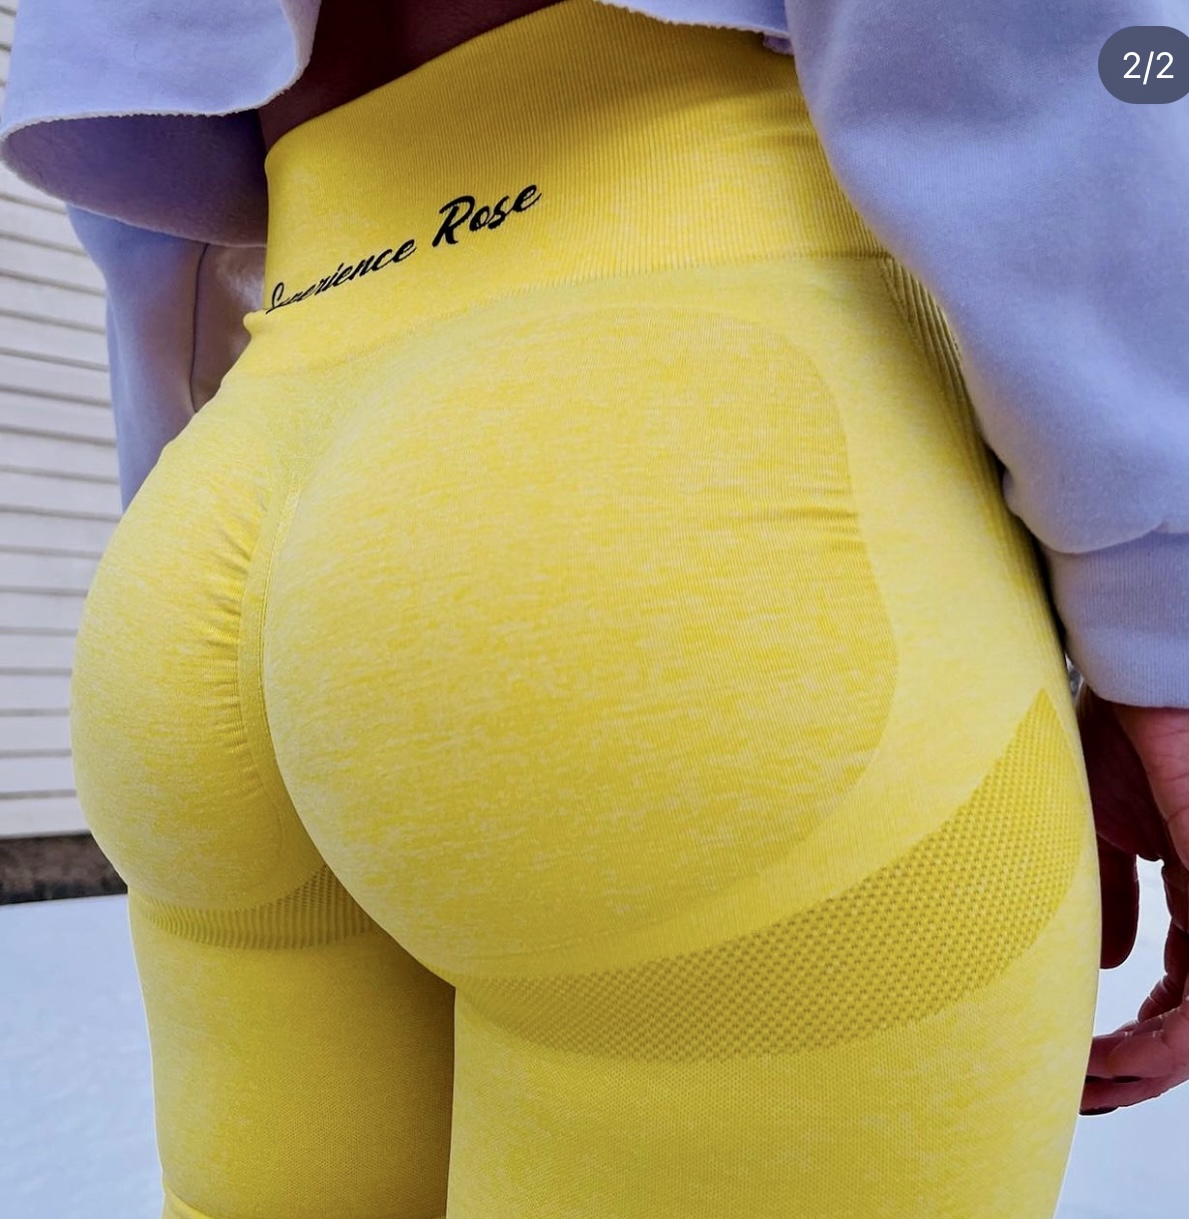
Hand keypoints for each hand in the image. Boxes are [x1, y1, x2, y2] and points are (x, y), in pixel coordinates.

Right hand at [1077, 684, 1188, 1112]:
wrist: (1136, 679)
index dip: (1134, 1033)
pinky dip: (1163, 1037)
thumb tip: (1105, 963)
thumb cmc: (1117, 733)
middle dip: (1136, 1066)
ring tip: (1091, 1083)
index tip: (1082, 1059)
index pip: (1178, 985)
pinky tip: (1119, 1053)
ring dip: (1144, 1065)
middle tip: (1085, 1091)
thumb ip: (1111, 895)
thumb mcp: (1100, 826)